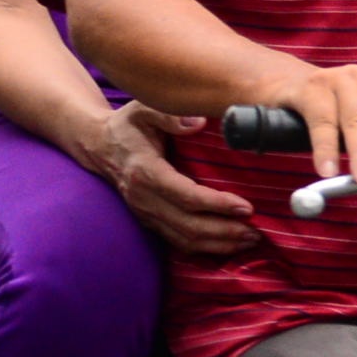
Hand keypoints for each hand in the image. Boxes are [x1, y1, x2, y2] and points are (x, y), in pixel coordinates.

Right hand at [91, 103, 258, 255]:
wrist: (99, 145)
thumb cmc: (128, 125)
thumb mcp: (144, 109)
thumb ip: (169, 115)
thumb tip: (198, 124)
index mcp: (145, 171)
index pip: (186, 196)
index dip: (218, 205)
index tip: (247, 207)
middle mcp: (143, 198)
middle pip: (188, 226)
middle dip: (225, 231)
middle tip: (257, 231)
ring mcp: (144, 213)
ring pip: (184, 239)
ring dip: (219, 244)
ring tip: (249, 240)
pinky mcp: (149, 221)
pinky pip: (178, 242)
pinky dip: (205, 248)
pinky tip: (228, 244)